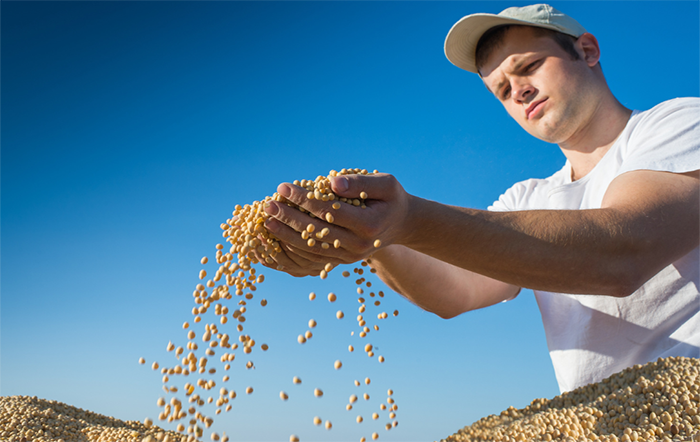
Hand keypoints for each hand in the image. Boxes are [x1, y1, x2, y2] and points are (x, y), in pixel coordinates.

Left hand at [260, 173, 411, 275]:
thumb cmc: (391, 198)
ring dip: (285, 237)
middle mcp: (358, 246)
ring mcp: (349, 257)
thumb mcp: (385, 183)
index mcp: (368, 225)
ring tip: (266, 222)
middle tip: (268, 205)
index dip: (304, 200)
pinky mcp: (341, 262)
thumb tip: (331, 183)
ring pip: (311, 250)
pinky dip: (292, 251)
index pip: (329, 212)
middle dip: (289, 218)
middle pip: (316, 233)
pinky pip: (312, 260)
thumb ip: (359, 182)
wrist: (401, 224)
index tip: (284, 188)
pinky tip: (275, 241)